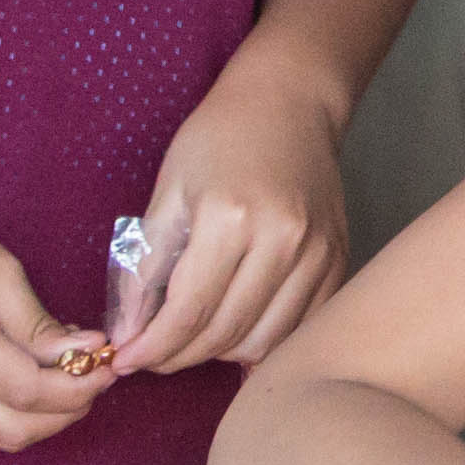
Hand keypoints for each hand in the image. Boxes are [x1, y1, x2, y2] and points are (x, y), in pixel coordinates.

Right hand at [0, 185, 114, 451]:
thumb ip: (35, 320)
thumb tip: (85, 353)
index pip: (27, 390)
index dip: (79, 384)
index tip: (110, 361)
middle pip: (11, 430)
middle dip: (66, 412)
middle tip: (97, 377)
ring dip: (39, 420)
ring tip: (71, 379)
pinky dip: (7, 414)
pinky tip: (30, 380)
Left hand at [119, 59, 351, 373]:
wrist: (289, 102)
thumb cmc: (218, 139)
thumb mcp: (168, 194)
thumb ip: (145, 269)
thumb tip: (127, 335)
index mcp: (231, 217)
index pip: (188, 312)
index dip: (151, 348)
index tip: (125, 362)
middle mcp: (283, 239)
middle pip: (226, 333)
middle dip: (179, 356)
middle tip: (152, 355)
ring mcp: (318, 251)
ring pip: (265, 340)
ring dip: (222, 353)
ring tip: (194, 338)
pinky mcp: (339, 258)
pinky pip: (301, 326)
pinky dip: (265, 340)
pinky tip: (238, 329)